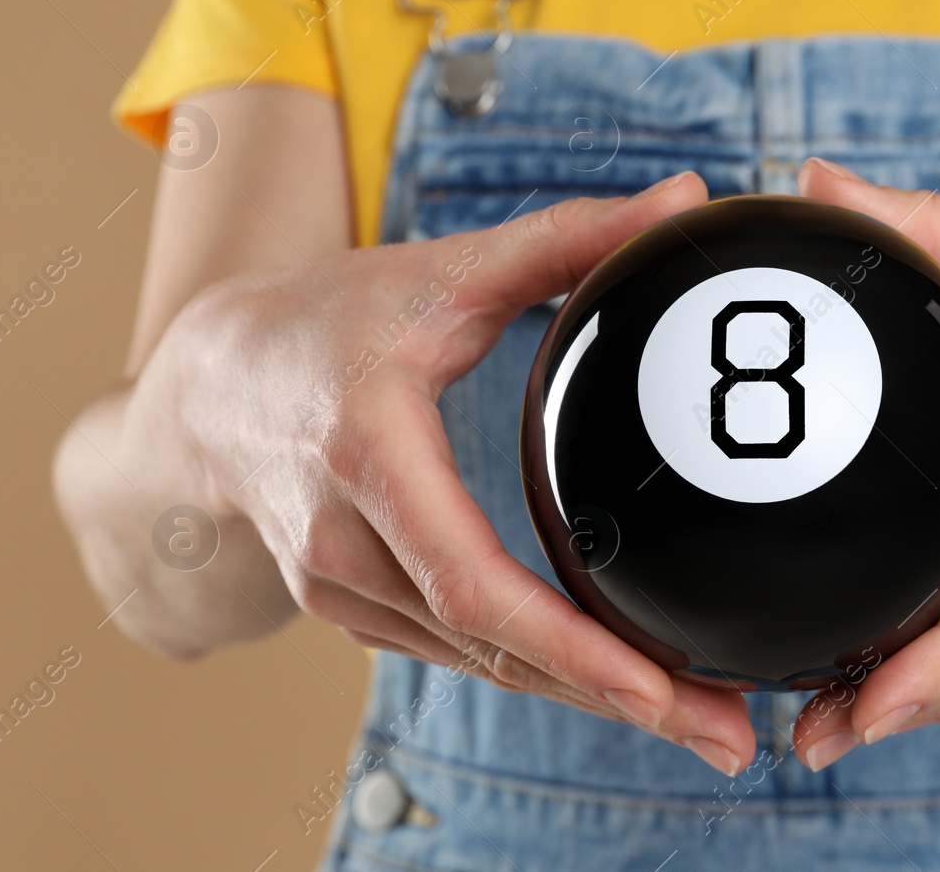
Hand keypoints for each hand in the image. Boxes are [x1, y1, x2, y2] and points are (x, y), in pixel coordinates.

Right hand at [133, 172, 756, 773]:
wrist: (205, 389)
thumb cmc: (325, 321)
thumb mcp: (441, 270)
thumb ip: (567, 237)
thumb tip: (686, 200)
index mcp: (368, 461)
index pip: (473, 584)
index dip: (569, 644)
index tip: (662, 684)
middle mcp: (348, 548)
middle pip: (497, 652)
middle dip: (621, 702)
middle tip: (733, 739)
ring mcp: (345, 593)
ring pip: (488, 666)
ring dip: (597, 701)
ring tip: (710, 728)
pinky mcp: (359, 610)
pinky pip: (466, 653)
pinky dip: (549, 673)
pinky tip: (627, 686)